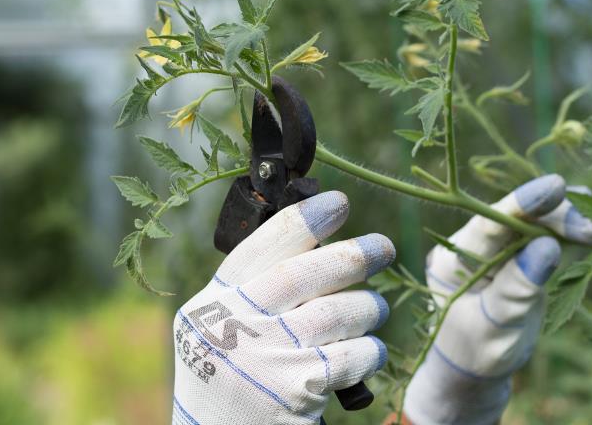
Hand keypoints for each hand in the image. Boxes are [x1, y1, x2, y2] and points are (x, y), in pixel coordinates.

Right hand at [172, 191, 393, 424]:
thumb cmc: (232, 386)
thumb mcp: (223, 335)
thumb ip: (255, 297)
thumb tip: (321, 249)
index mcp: (208, 307)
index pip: (257, 250)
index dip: (303, 221)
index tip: (337, 203)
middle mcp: (230, 328)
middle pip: (302, 274)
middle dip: (351, 255)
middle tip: (383, 247)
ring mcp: (264, 358)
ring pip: (335, 312)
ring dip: (367, 307)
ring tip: (375, 309)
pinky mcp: (296, 389)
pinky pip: (352, 354)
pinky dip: (369, 350)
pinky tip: (370, 351)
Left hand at [402, 175, 591, 424]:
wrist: (475, 369)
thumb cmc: (478, 352)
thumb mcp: (495, 327)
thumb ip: (517, 288)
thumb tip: (548, 245)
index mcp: (455, 259)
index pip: (489, 223)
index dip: (523, 203)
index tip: (555, 188)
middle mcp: (475, 245)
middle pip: (520, 217)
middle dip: (559, 218)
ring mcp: (499, 248)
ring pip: (539, 223)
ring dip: (573, 224)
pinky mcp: (521, 255)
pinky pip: (550, 238)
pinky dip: (576, 236)